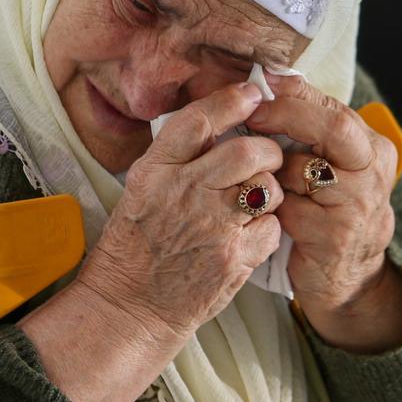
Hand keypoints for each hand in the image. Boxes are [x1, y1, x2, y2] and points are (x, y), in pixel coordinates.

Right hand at [77, 81, 284, 341]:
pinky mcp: (234, 259)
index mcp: (155, 172)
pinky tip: (249, 233)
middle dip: (266, 149)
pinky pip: (271, 226)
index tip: (251, 94)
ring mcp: (212, 227)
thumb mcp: (141, 191)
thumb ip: (176, 158)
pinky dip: (267, 227)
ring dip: (269, 188)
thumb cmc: (134, 248)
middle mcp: (183, 193)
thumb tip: (219, 127)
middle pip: (246, 150)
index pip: (198, 121)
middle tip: (264, 158)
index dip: (231, 101)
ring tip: (254, 199)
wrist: (129, 308)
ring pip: (267, 185)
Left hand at [244, 74, 401, 352]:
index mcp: (372, 148)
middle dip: (285, 115)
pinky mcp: (335, 236)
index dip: (292, 93)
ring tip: (259, 176)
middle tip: (251, 117)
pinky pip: (288, 207)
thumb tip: (265, 87)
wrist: (346, 279)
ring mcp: (358, 205)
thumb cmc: (326, 214)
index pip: (333, 106)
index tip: (258, 85)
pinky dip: (270, 205)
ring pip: (303, 168)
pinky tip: (264, 211)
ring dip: (272, 170)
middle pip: (334, 127)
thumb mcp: (329, 169)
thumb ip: (308, 133)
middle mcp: (373, 172)